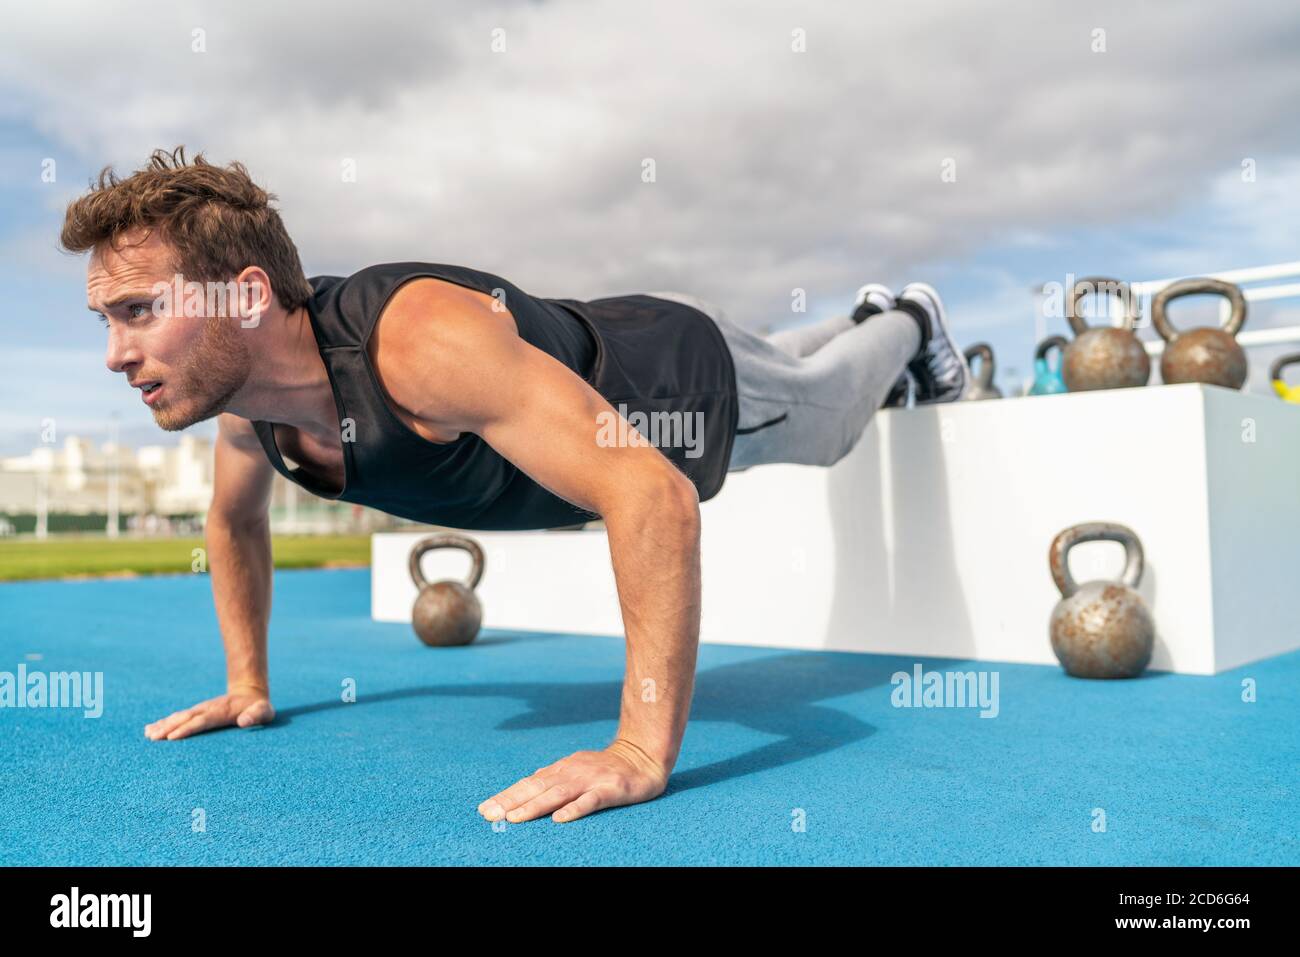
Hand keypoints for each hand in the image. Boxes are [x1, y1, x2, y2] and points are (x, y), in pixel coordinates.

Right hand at [144, 685, 274, 740]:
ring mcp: (201, 710)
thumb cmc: (258, 707)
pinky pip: (178, 718)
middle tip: (153, 738)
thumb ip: (256, 715)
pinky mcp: (197, 713)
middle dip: (169, 727)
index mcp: (221, 712)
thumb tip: (244, 722)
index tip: (172, 737)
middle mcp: (207, 709)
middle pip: (185, 718)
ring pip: (179, 717)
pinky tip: (150, 729)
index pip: (202, 721)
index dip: (187, 728)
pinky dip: (164, 722)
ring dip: (163, 725)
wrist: (250, 693)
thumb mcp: (264, 711)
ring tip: (148, 734)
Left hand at [478, 739, 669, 823]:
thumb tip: (528, 782)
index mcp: (561, 769)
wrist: (643, 755)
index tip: (484, 809)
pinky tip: (560, 818)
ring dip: (534, 806)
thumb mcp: (576, 767)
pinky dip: (574, 809)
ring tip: (514, 818)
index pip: (528, 783)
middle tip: (488, 814)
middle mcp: (572, 772)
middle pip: (537, 787)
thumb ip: (554, 776)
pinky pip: (591, 801)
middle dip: (511, 801)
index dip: (506, 796)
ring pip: (558, 794)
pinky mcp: (611, 789)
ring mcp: (591, 780)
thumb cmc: (606, 766)